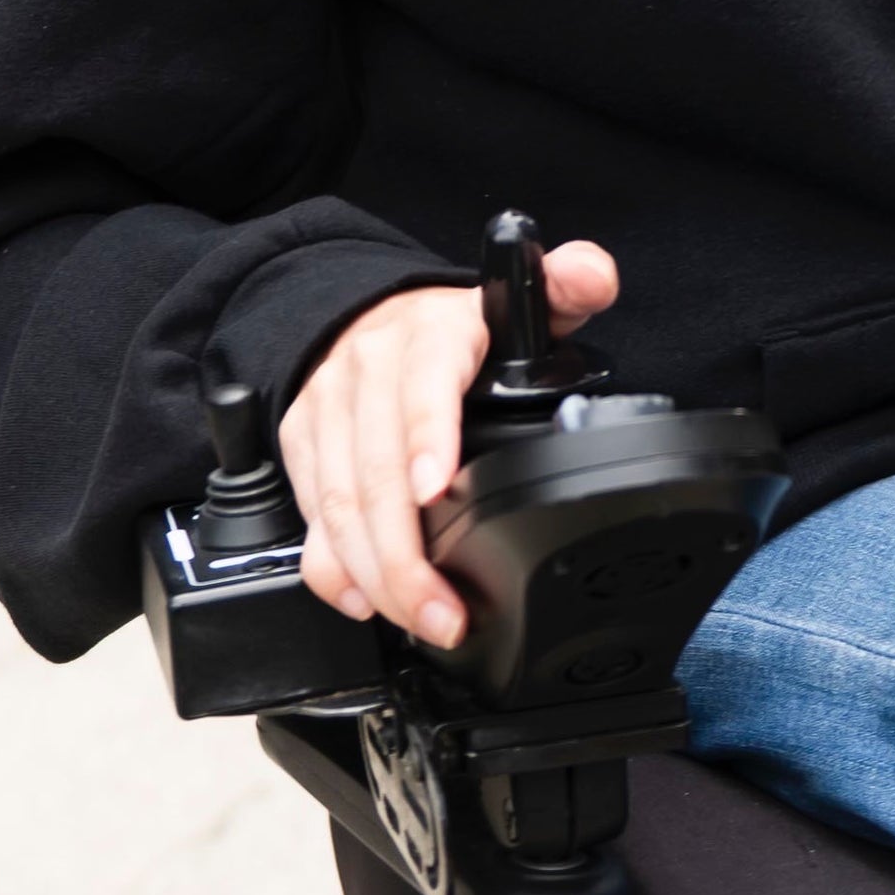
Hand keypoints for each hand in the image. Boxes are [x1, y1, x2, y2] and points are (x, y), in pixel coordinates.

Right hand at [279, 240, 617, 647]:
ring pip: (339, 504)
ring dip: (377, 576)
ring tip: (422, 619)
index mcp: (431, 333)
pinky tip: (365, 600)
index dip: (428, 436)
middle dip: (408, 553)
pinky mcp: (302, 442)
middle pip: (375, 470)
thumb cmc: (452, 327)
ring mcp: (328, 408)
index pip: (425, 383)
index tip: (436, 490)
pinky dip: (333, 568)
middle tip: (446, 610)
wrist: (366, 310)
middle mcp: (368, 368)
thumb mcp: (515, 300)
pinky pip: (310, 516)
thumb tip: (593, 274)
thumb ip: (564, 285)